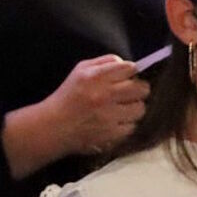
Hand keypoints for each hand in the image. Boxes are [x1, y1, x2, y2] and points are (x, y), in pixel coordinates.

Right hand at [3, 55, 148, 176]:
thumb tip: (127, 64)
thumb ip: (105, 62)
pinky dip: (126, 124)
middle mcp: (103, 95)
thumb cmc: (69, 95)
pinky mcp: (112, 133)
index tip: (129, 76)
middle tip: (131, 93)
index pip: (129, 68)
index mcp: (94, 77)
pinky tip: (115, 121)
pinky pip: (132, 126)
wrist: (54, 126)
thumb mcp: (80, 71)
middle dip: (139, 89)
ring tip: (123, 108)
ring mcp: (109, 116)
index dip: (132, 71)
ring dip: (134, 108)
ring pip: (140, 108)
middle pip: (141, 89)